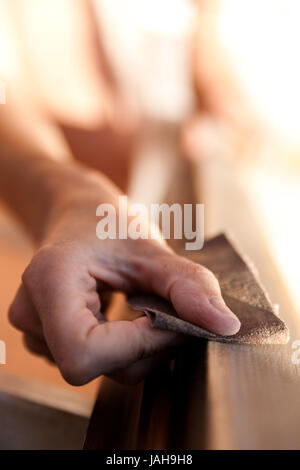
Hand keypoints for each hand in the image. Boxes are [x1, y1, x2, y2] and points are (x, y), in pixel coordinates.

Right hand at [8, 170, 239, 385]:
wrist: (79, 216)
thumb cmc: (108, 223)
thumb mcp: (152, 247)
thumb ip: (188, 286)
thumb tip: (226, 326)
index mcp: (50, 281)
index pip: (86, 351)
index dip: (138, 345)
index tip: (173, 320)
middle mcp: (31, 311)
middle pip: (96, 366)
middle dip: (145, 347)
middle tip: (168, 313)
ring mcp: (33, 329)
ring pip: (99, 369)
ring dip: (136, 348)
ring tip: (142, 306)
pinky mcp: (44, 339)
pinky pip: (93, 363)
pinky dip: (121, 348)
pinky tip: (123, 317)